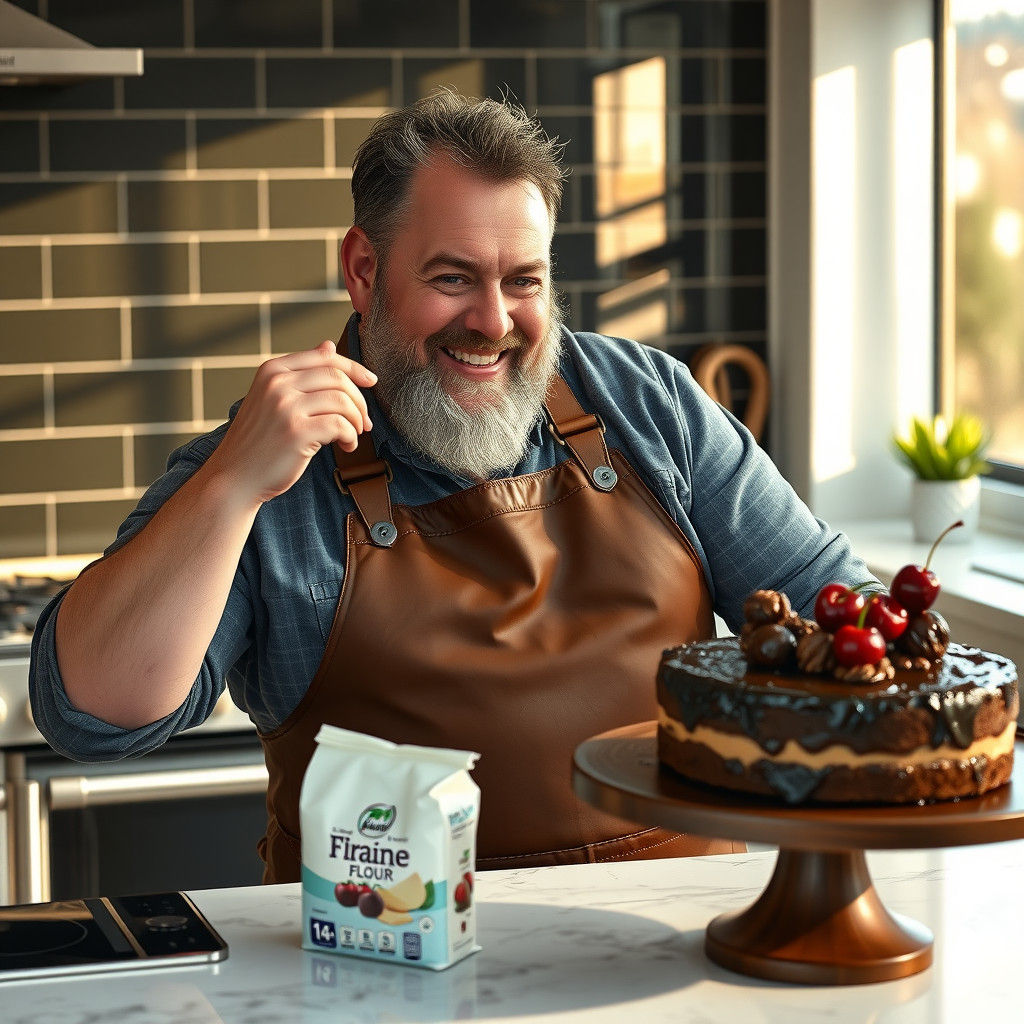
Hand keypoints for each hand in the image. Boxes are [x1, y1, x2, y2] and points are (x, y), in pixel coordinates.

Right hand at [209, 340, 376, 503]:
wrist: (234, 477)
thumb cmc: (259, 440)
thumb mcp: (273, 397)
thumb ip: (301, 372)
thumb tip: (330, 345)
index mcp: (272, 370)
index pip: (325, 357)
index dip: (354, 368)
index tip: (371, 382)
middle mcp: (277, 383)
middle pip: (337, 377)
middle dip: (359, 399)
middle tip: (365, 421)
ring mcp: (285, 407)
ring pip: (342, 400)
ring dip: (357, 420)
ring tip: (353, 435)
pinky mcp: (296, 433)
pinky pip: (340, 425)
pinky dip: (351, 436)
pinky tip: (347, 446)